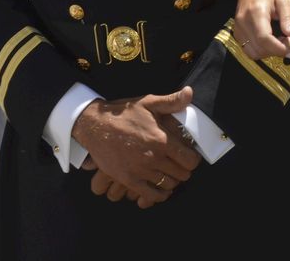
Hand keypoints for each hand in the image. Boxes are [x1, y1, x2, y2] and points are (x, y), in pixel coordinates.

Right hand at [71, 88, 201, 207]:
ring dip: (172, 181)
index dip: (193, 160)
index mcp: (162, 140)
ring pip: (168, 185)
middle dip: (184, 170)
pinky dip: (159, 195)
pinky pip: (151, 195)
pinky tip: (160, 189)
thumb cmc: (124, 114)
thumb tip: (189, 93)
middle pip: (182, 175)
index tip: (189, 157)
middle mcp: (154, 157)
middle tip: (179, 165)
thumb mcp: (149, 103)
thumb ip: (171, 101)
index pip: (190, 160)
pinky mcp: (129, 180)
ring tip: (169, 174)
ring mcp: (141, 171)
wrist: (96, 126)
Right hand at [234, 0, 289, 59]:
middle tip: (288, 41)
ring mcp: (238, 27)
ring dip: (268, 53)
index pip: (264, 38)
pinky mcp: (237, 32)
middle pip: (259, 48)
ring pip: (252, 52)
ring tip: (278, 42)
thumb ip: (288, 17)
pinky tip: (269, 42)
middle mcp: (243, 21)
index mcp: (256, 11)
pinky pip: (247, 49)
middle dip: (276, 51)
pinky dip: (260, 51)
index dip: (278, 48)